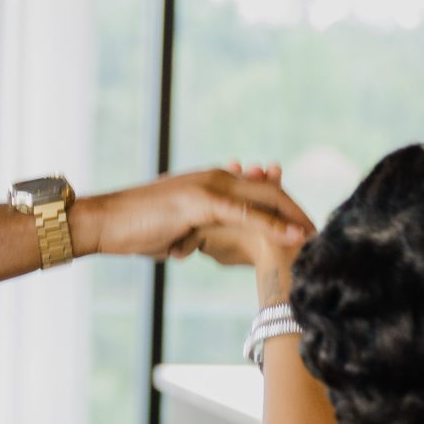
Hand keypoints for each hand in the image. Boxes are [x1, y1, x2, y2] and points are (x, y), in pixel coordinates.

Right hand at [75, 166, 310, 262]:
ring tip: (317, 239)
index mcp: (210, 182)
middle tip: (321, 236)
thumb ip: (186, 229)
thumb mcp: (169, 228)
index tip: (305, 230)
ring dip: (295, 219)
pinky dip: (273, 225)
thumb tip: (188, 245)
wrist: (102, 222)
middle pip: (272, 192)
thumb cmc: (131, 229)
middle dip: (299, 213)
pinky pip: (246, 214)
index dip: (285, 209)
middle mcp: (215, 177)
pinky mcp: (200, 202)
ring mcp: (208, 186)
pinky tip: (293, 236)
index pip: (260, 192)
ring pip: (265, 200)